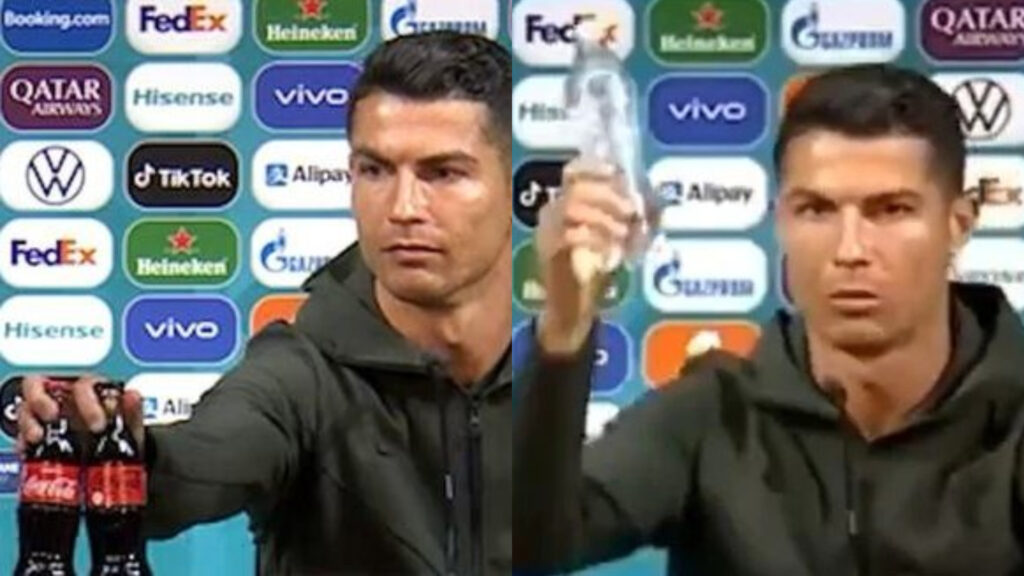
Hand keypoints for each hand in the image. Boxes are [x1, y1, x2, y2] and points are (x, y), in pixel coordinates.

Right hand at [16, 374, 144, 457]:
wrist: (110, 466)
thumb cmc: (118, 438)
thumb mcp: (130, 429)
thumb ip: (133, 412)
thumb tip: (132, 396)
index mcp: (89, 392)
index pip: (82, 384)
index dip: (88, 400)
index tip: (97, 424)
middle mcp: (62, 400)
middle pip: (39, 386)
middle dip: (43, 399)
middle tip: (53, 416)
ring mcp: (43, 417)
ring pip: (25, 408)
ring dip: (29, 420)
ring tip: (38, 436)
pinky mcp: (32, 438)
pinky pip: (21, 434)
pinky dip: (24, 440)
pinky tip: (31, 448)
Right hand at [534, 158, 637, 354]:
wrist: (572, 309)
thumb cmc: (594, 271)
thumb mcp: (616, 240)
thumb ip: (632, 220)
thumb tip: (658, 205)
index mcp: (567, 202)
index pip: (574, 171)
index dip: (596, 168)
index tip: (618, 173)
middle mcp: (552, 212)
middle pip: (577, 187)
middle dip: (608, 195)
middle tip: (631, 211)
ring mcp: (547, 232)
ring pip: (572, 207)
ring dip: (604, 217)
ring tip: (624, 233)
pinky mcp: (549, 253)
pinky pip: (570, 235)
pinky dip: (595, 238)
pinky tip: (612, 250)